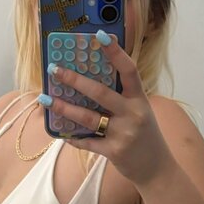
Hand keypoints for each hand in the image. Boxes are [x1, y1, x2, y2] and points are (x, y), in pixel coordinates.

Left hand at [44, 31, 175, 187]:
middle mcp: (133, 114)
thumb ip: (121, 98)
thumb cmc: (144, 135)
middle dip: (75, 80)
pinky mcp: (114, 151)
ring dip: (64, 108)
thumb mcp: (139, 111)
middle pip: (101, 92)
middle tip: (55, 70)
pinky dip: (73, 137)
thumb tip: (89, 82)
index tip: (99, 35)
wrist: (157, 168)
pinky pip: (87, 142)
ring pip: (88, 117)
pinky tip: (60, 133)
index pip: (128, 70)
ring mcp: (123, 133)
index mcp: (139, 99)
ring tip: (45, 100)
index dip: (115, 51)